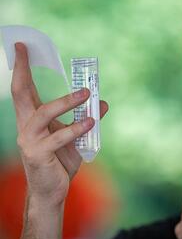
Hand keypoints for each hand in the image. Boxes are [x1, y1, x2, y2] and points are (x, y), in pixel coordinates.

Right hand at [11, 42, 108, 208]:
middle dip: (23, 69)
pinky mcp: (38, 154)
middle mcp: (26, 127)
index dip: (22, 68)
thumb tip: (103, 103)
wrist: (52, 191)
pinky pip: (59, 137)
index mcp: (33, 120)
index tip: (21, 47)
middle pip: (20, 94)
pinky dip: (76, 127)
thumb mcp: (76, 136)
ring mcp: (29, 140)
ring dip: (67, 101)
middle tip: (26, 49)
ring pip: (43, 113)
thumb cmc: (60, 161)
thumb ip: (86, 119)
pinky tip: (91, 122)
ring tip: (87, 93)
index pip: (24, 89)